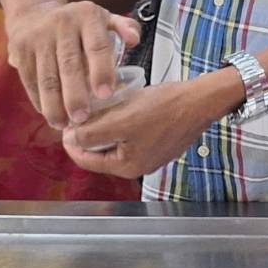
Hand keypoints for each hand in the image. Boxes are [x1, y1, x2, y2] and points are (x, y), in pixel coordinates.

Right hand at [5, 1, 140, 128]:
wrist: (34, 13)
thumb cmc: (77, 22)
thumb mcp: (104, 17)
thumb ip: (125, 27)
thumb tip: (135, 40)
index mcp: (86, 16)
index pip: (97, 46)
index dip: (102, 71)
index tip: (106, 95)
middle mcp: (61, 25)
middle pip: (69, 65)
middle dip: (75, 96)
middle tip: (83, 119)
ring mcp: (38, 39)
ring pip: (47, 77)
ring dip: (55, 105)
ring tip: (64, 124)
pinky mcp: (20, 52)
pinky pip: (31, 81)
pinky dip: (40, 101)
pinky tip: (50, 114)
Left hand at [60, 67, 243, 177]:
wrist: (200, 100)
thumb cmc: (165, 110)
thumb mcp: (121, 120)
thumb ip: (92, 133)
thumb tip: (72, 138)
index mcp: (127, 167)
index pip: (86, 159)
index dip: (72, 140)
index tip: (67, 123)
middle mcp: (138, 165)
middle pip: (101, 150)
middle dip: (92, 130)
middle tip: (87, 110)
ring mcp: (150, 154)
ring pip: (116, 140)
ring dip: (108, 123)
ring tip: (106, 104)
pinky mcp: (159, 140)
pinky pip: (132, 133)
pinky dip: (124, 120)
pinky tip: (126, 104)